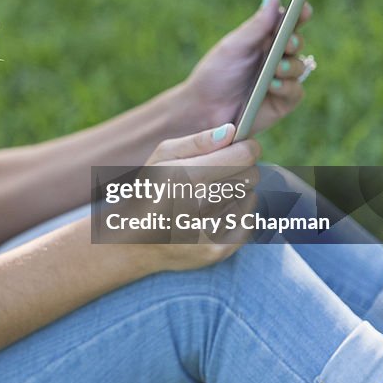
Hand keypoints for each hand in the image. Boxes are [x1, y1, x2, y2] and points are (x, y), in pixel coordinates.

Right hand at [119, 124, 260, 273]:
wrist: (132, 242)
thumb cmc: (149, 191)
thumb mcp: (162, 156)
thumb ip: (198, 141)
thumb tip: (232, 131)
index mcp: (182, 175)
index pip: (242, 156)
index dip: (246, 148)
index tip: (241, 148)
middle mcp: (196, 205)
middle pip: (250, 176)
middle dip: (240, 170)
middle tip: (220, 174)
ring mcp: (208, 232)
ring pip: (249, 198)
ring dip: (236, 193)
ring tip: (210, 197)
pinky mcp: (217, 252)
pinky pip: (247, 222)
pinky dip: (237, 215)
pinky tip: (215, 214)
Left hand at [183, 0, 312, 136]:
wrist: (203, 109)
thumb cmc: (216, 74)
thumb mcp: (235, 46)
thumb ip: (257, 25)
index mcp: (265, 39)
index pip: (288, 23)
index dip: (299, 14)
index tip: (303, 9)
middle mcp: (276, 57)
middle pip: (297, 43)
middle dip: (295, 41)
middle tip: (288, 43)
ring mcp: (281, 79)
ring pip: (300, 67)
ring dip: (290, 66)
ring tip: (275, 70)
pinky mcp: (283, 101)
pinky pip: (295, 91)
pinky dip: (287, 87)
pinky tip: (273, 86)